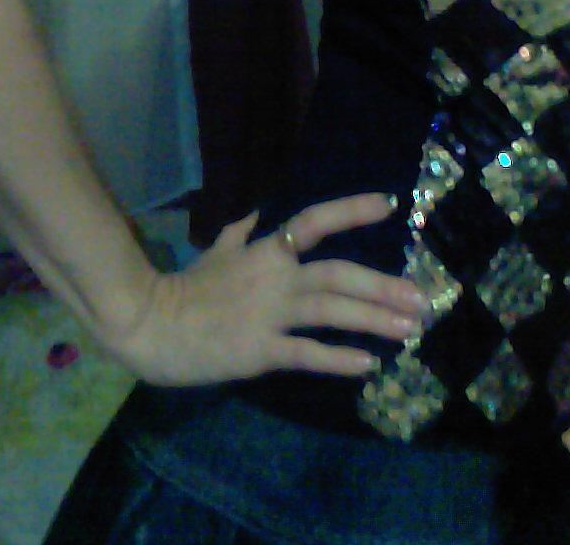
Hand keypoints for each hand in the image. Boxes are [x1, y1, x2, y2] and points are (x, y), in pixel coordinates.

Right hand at [104, 191, 430, 385]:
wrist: (149, 326)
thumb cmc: (183, 291)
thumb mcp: (212, 253)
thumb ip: (237, 234)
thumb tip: (253, 214)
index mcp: (264, 251)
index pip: (314, 220)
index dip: (352, 210)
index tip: (390, 204)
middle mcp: (274, 277)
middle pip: (338, 274)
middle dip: (382, 286)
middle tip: (420, 299)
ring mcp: (267, 314)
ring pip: (330, 311)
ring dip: (373, 320)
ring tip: (408, 330)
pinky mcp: (258, 350)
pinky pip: (306, 353)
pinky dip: (338, 358)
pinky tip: (367, 365)